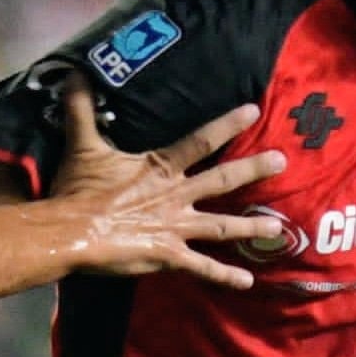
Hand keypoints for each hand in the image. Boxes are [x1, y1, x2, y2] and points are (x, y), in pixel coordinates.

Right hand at [42, 82, 285, 289]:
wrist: (73, 232)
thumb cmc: (78, 190)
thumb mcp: (82, 146)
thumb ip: (82, 110)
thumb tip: (72, 74)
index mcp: (161, 167)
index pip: (202, 140)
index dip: (228, 124)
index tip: (254, 110)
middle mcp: (177, 195)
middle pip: (224, 179)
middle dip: (255, 169)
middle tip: (283, 161)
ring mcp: (176, 227)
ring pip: (222, 226)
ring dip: (251, 226)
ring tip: (277, 228)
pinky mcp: (169, 256)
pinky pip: (202, 268)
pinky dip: (225, 276)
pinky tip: (248, 282)